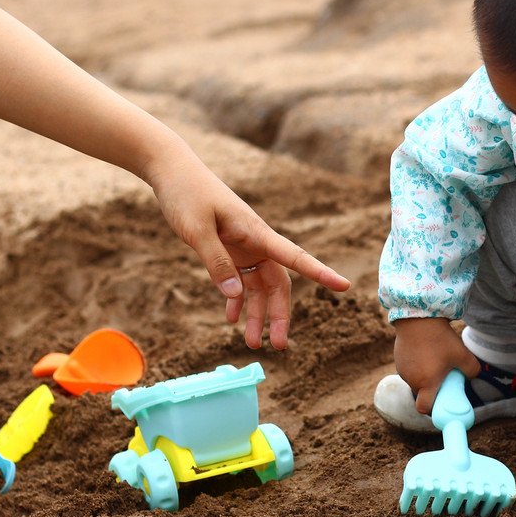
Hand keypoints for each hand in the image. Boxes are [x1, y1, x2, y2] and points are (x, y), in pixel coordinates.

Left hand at [146, 151, 349, 349]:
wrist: (172, 170)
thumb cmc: (187, 194)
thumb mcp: (197, 231)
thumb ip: (217, 263)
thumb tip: (237, 295)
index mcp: (257, 233)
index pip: (296, 257)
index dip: (320, 273)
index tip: (344, 286)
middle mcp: (256, 242)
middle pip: (278, 284)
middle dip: (280, 314)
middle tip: (279, 346)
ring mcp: (242, 246)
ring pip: (258, 287)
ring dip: (256, 314)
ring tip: (251, 343)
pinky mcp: (228, 249)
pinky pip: (239, 279)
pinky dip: (236, 300)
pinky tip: (231, 318)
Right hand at [392, 318, 480, 414]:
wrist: (418, 317)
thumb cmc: (440, 338)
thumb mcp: (462, 354)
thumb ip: (472, 370)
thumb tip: (471, 376)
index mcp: (427, 383)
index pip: (425, 408)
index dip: (434, 408)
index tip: (442, 401)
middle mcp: (412, 379)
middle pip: (422, 393)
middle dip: (433, 388)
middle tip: (444, 374)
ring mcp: (403, 370)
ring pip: (416, 380)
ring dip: (424, 376)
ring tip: (434, 358)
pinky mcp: (398, 359)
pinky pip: (409, 369)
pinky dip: (417, 365)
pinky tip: (425, 350)